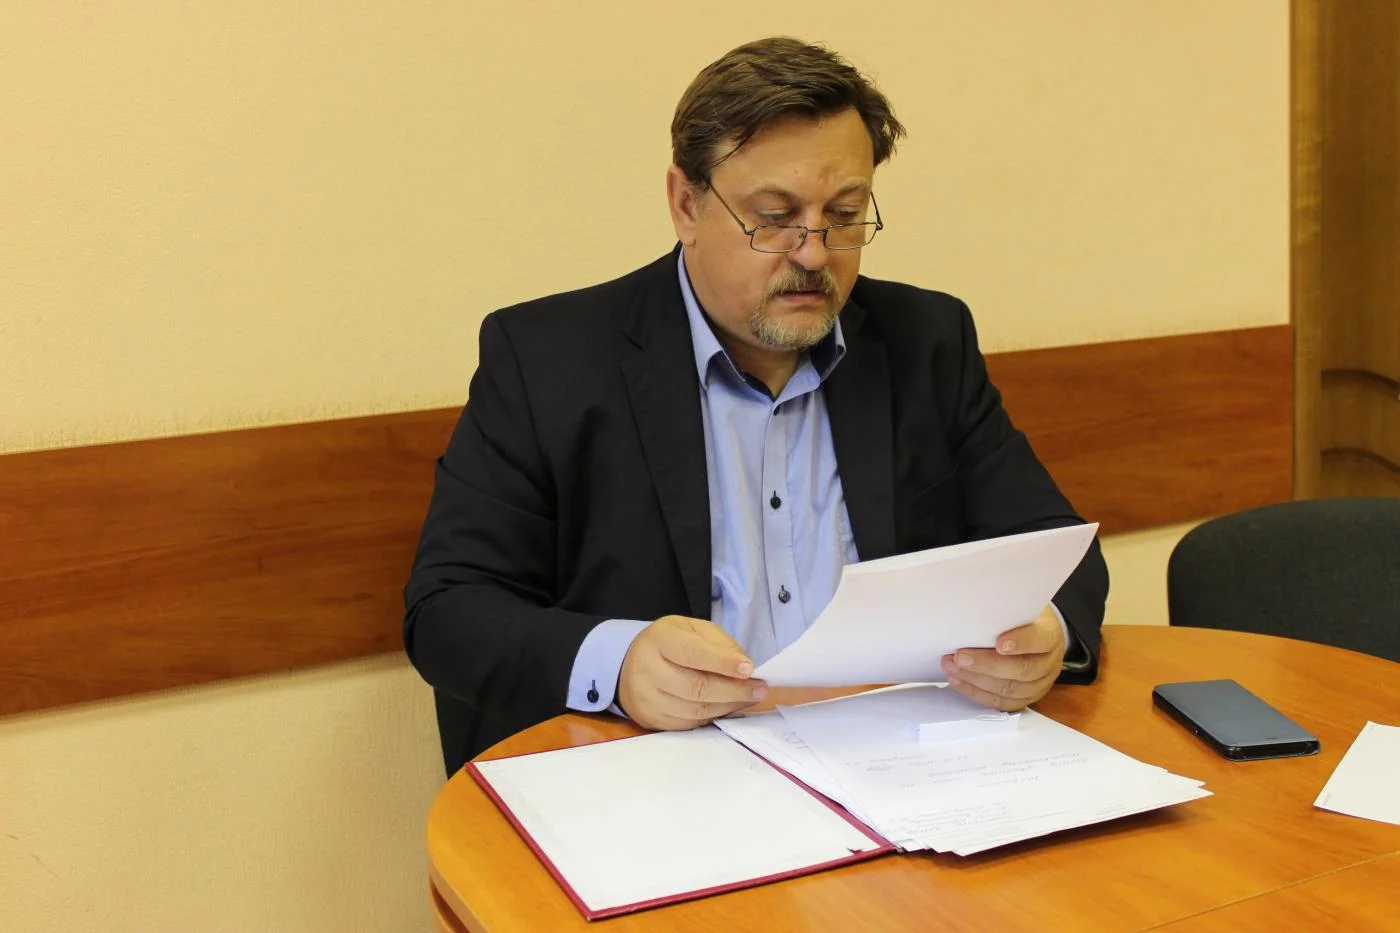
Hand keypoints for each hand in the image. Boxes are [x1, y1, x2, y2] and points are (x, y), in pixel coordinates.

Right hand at [618, 615, 767, 730]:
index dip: (722, 662)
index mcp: (659, 640)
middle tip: (759, 689)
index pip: (692, 653)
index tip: (749, 669)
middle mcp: (647, 669)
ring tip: (749, 698)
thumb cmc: (670, 643)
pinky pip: (689, 723)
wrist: (631, 665)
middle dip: (733, 690)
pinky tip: (728, 707)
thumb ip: (719, 644)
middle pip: (696, 687)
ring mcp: (647, 698)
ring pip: (695, 709)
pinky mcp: (651, 719)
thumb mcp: (693, 630)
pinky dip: (714, 716)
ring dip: (728, 706)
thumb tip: (744, 667)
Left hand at [940, 606, 1064, 710]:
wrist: (1037, 635)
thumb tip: (973, 614)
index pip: (1040, 640)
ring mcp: (1039, 684)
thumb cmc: (1022, 619)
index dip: (1021, 643)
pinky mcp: (1025, 698)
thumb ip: (1004, 613)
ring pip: (1010, 689)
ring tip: (952, 667)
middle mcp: (1049, 663)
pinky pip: (1001, 702)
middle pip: (1022, 670)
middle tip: (960, 657)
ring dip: (976, 680)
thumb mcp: (1019, 608)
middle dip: (987, 665)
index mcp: (1050, 635)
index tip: (999, 643)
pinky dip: (976, 693)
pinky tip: (958, 681)